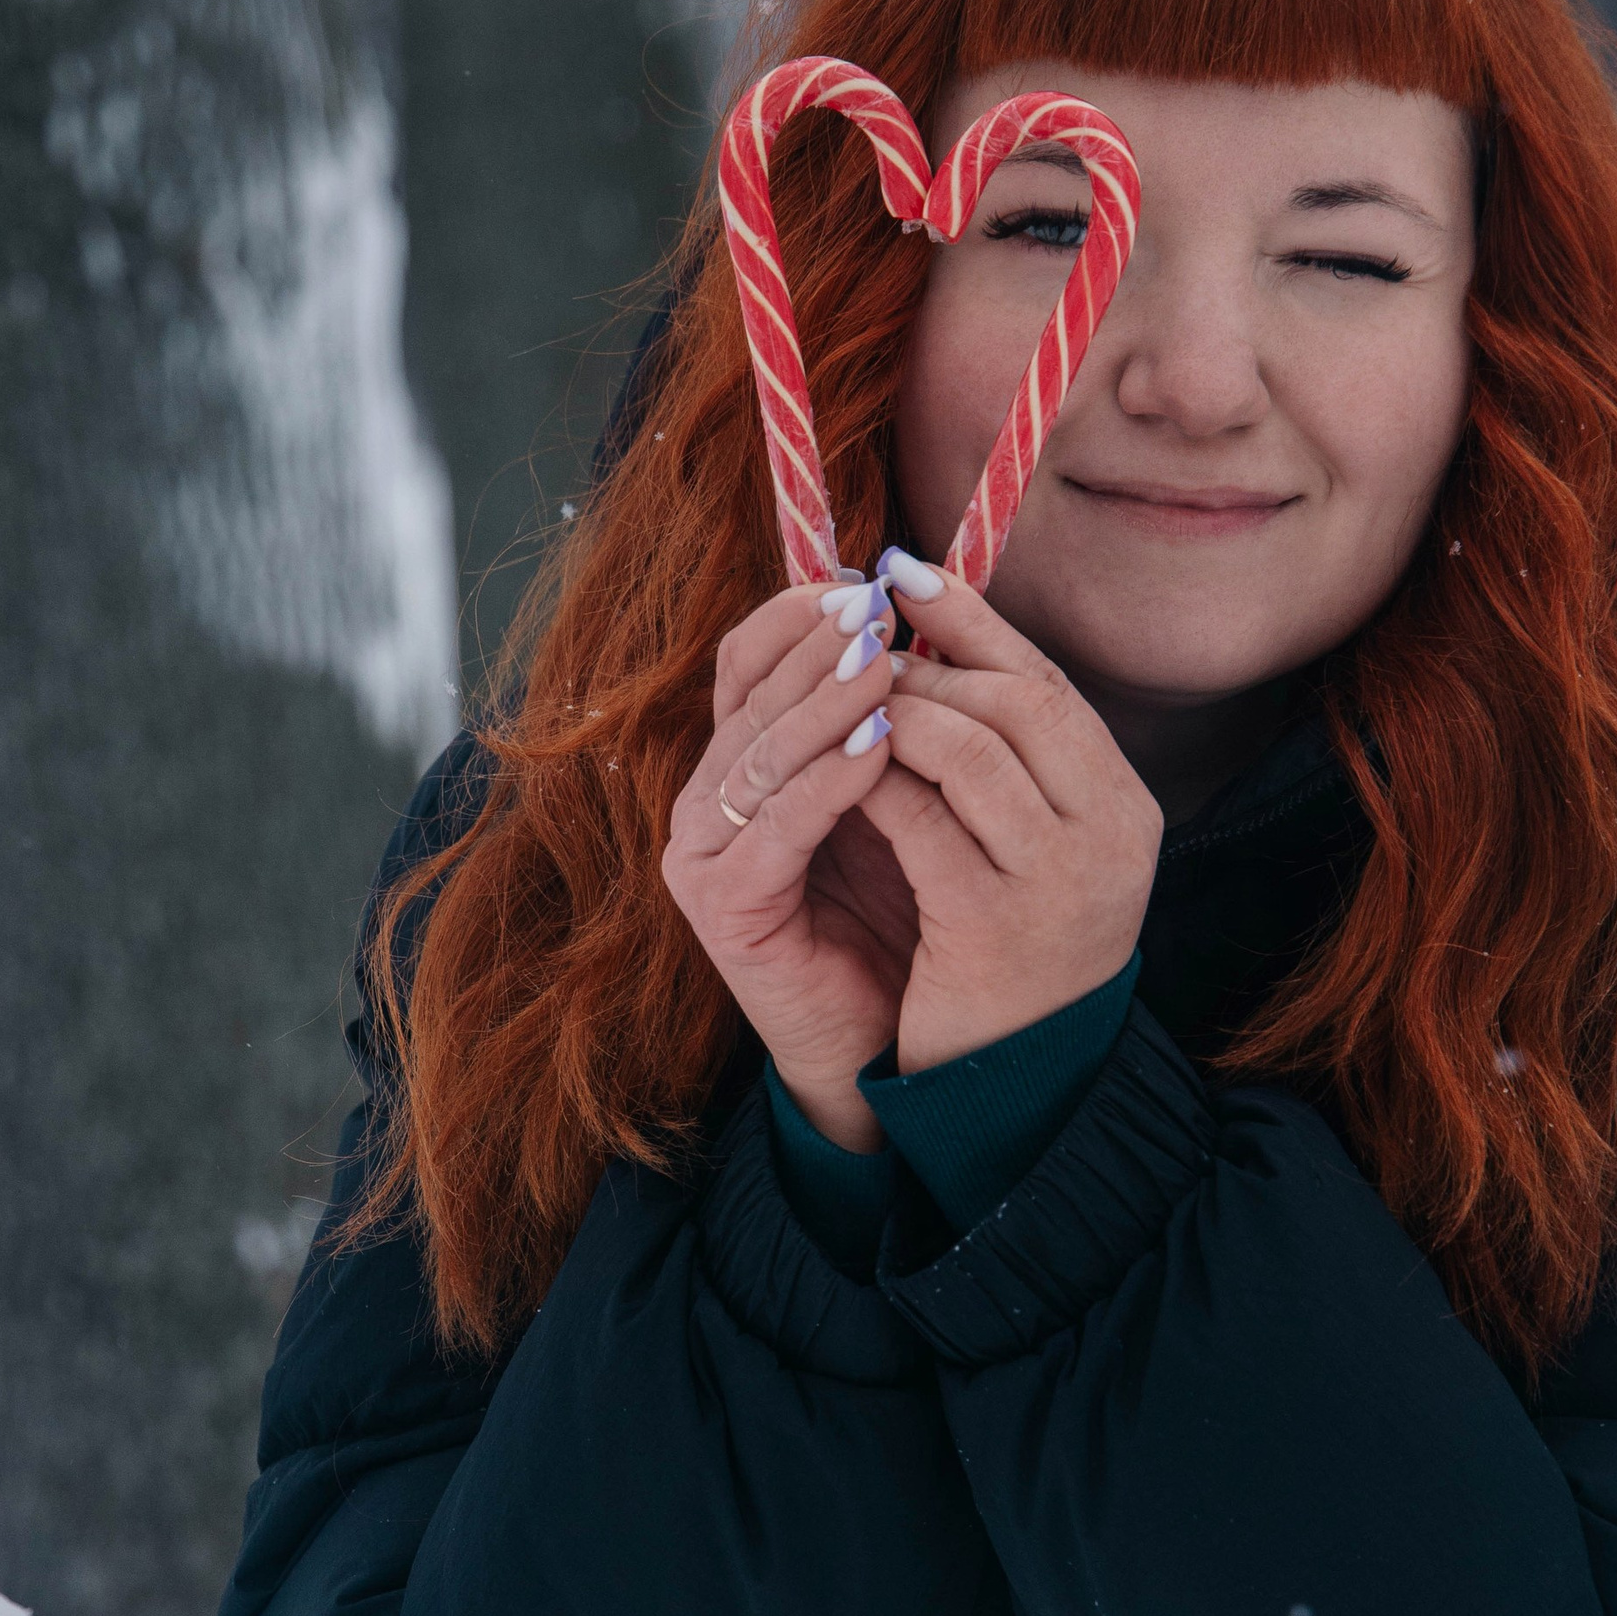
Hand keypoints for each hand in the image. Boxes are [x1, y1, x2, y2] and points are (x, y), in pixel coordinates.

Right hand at [661, 584, 914, 1149]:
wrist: (886, 1033)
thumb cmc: (894, 906)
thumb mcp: (891, 795)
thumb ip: (880, 719)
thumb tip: (913, 617)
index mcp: (737, 762)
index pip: (745, 664)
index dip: (793, 618)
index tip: (860, 582)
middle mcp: (706, 801)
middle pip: (749, 700)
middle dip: (814, 649)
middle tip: (873, 608)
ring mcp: (703, 855)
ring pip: (759, 757)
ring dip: (823, 705)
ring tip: (883, 664)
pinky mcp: (722, 908)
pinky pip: (775, 831)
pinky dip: (825, 786)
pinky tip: (876, 752)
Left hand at [865, 560, 1162, 1073]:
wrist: (1014, 1080)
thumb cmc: (1007, 945)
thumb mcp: (1028, 844)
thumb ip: (1002, 758)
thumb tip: (933, 639)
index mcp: (1123, 805)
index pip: (1047, 684)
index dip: (972, 620)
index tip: (905, 571)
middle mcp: (1111, 835)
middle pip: (1017, 702)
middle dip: (928, 661)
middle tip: (860, 637)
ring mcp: (1060, 882)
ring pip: (971, 751)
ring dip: (896, 715)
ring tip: (846, 704)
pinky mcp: (995, 926)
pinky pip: (922, 824)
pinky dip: (873, 784)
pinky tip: (837, 771)